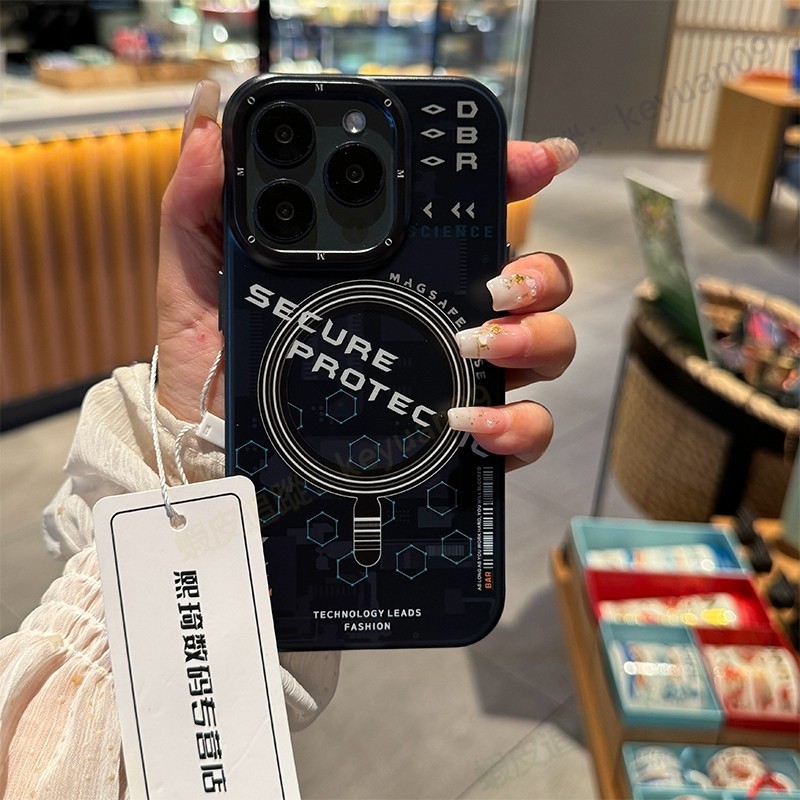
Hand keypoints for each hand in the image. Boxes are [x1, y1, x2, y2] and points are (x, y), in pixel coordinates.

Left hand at [156, 81, 577, 472]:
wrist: (215, 458)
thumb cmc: (212, 372)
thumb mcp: (198, 283)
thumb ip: (201, 205)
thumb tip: (212, 119)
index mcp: (388, 272)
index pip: (463, 215)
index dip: (508, 177)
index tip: (533, 160)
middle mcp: (433, 319)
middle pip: (527, 278)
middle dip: (537, 271)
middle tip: (496, 284)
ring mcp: (453, 380)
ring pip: (543, 345)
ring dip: (534, 338)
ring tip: (481, 347)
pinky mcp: (457, 441)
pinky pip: (522, 429)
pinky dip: (517, 423)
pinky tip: (470, 423)